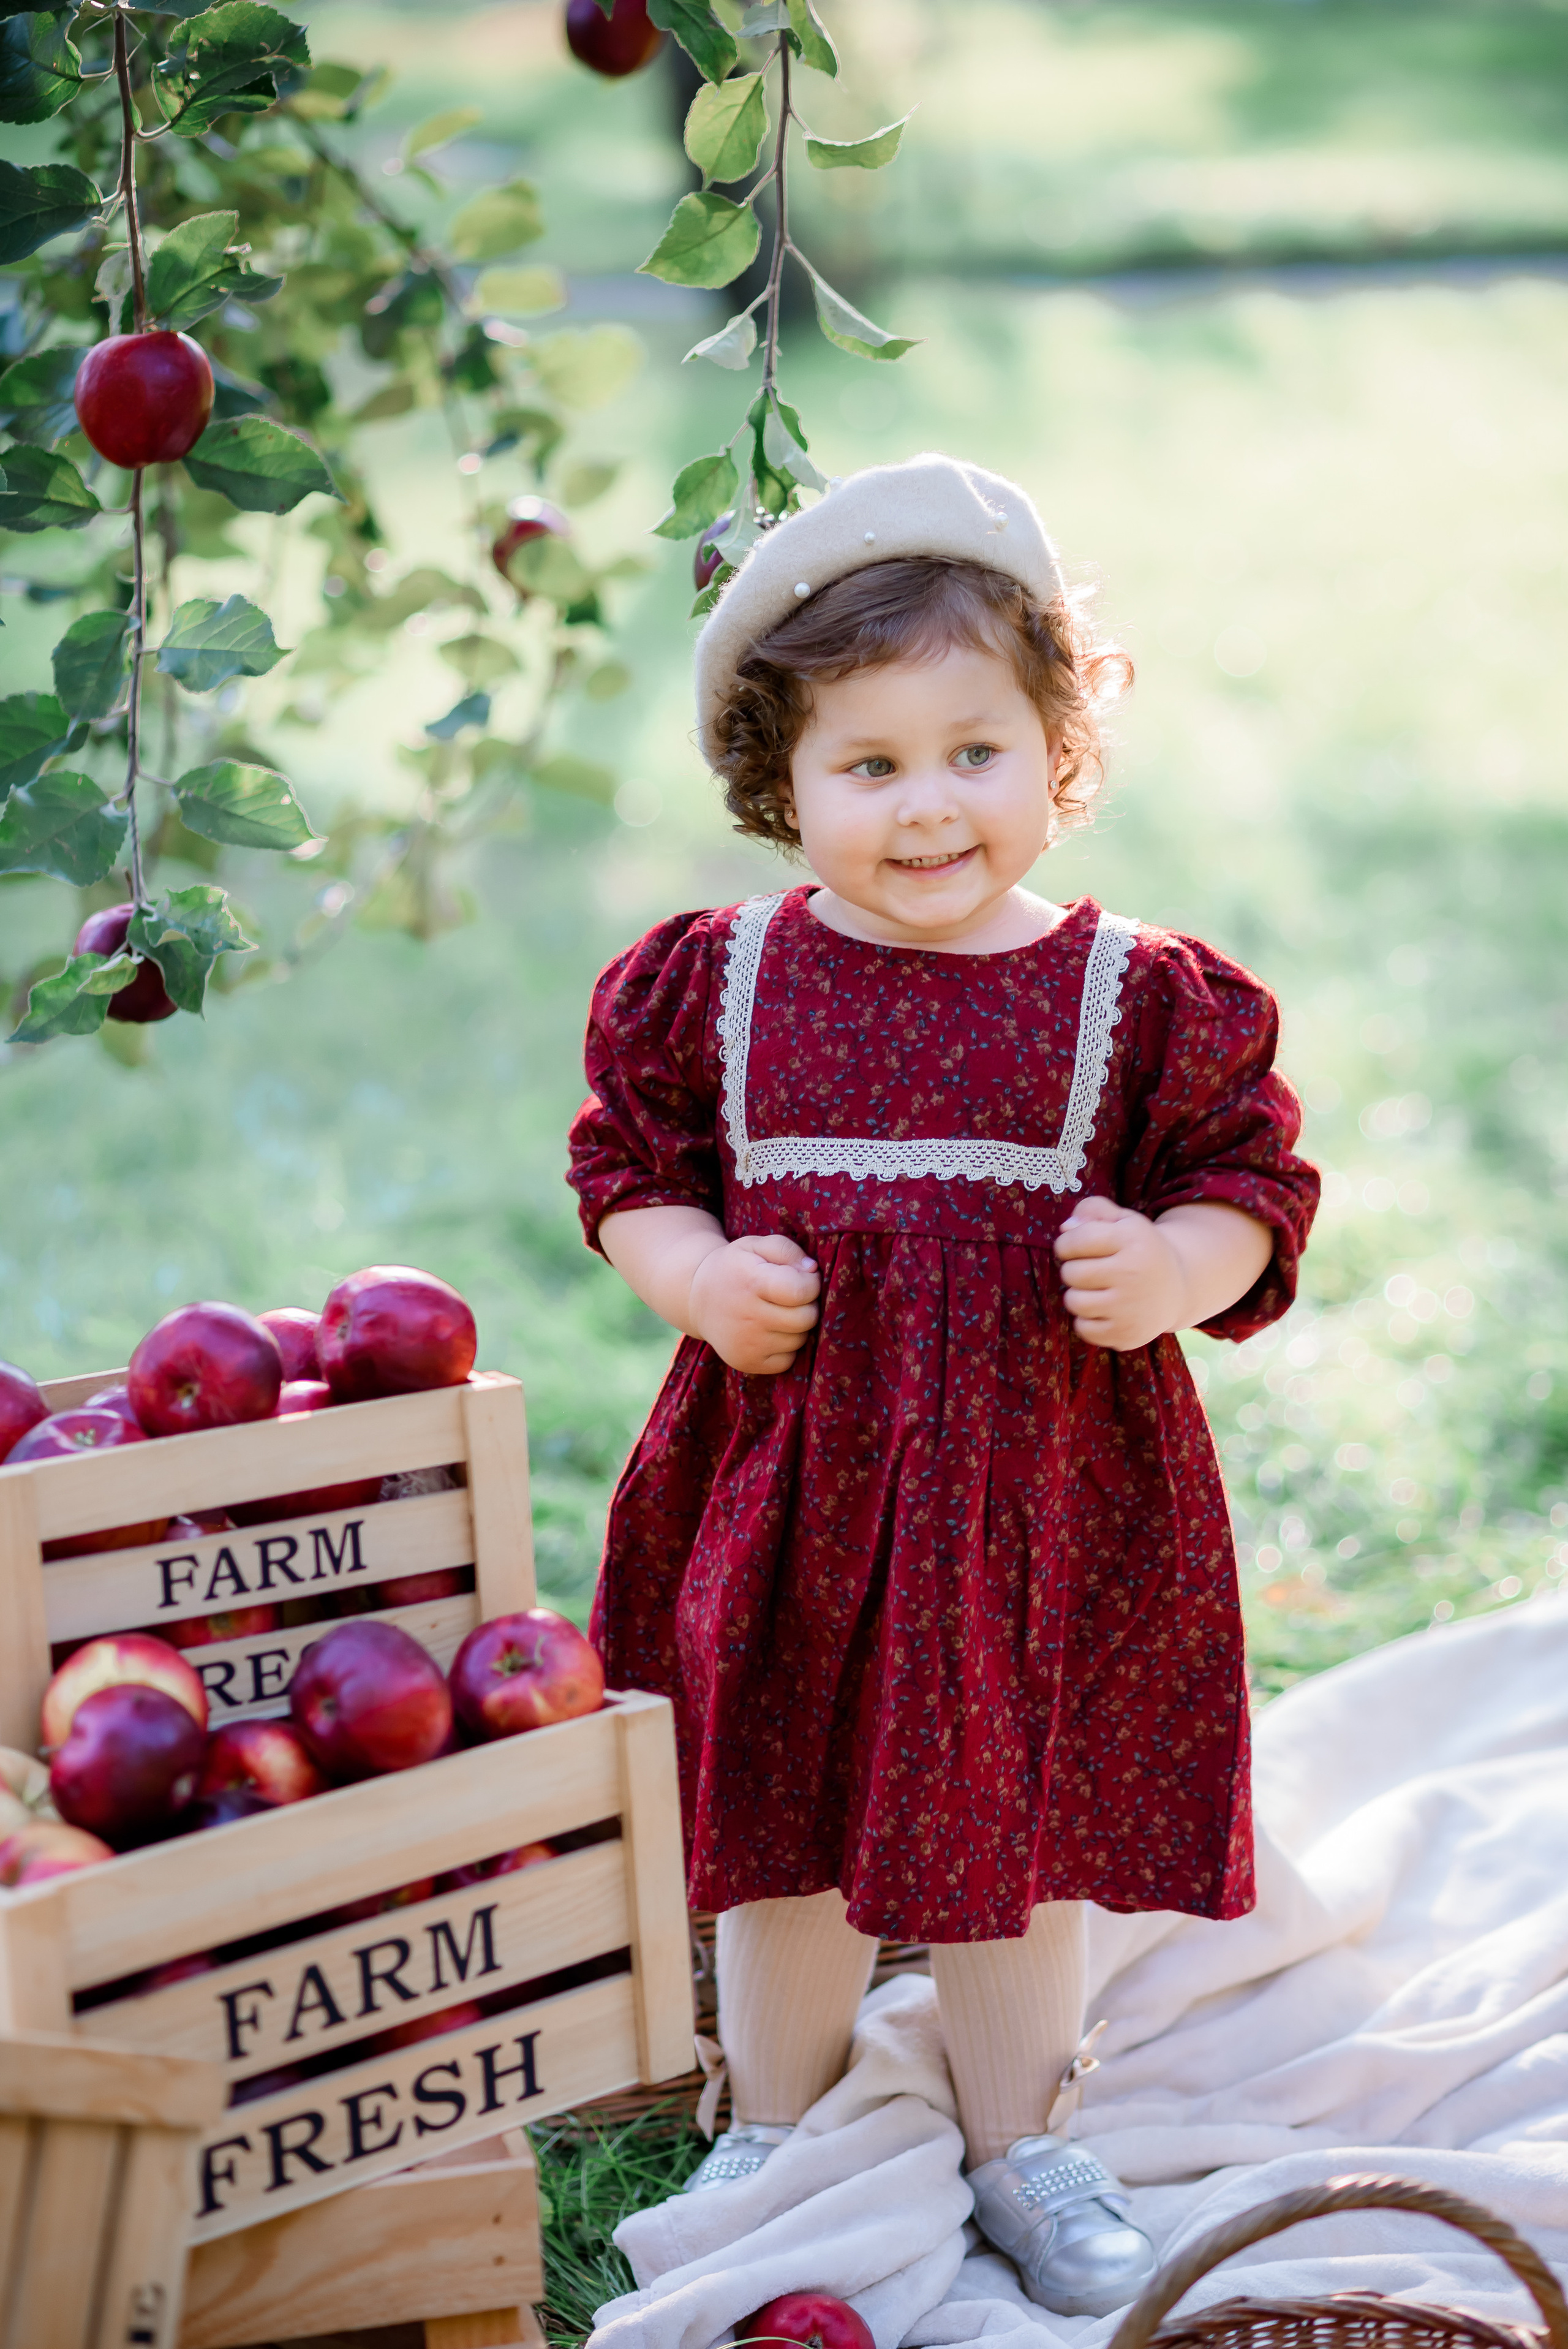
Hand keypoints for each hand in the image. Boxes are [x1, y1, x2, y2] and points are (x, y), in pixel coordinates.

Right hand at [687, 1233, 820, 1374]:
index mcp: (751, 1282)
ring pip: (799, 1340)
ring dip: (797, 1327)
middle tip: (792, 1298)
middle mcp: (747, 1316)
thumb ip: (787, 1250)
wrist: (697, 1298)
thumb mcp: (755, 1245)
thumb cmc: (736, 1268)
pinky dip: (786, 1348)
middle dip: (807, 1306)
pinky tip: (770, 1332)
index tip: (803, 1279)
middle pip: (806, 1319)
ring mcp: (746, 1344)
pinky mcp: (747, 1363)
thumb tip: (812, 1270)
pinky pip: (788, 1360)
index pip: (801, 1291)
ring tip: (778, 1313)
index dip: (811, 1284)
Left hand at [1054, 1195, 1274, 1349]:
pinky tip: (1105, 1310)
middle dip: (1074, 1270)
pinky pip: (1083, 1329)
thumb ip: (1093, 1211)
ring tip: (1097, 1290)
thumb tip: (1065, 1229)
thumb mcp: (1124, 1221)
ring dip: (1078, 1296)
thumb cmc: (1140, 1250)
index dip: (1066, 1244)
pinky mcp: (1127, 1334)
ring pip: (1073, 1302)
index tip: (1077, 1247)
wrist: (1178, 1288)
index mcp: (1132, 1238)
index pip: (1073, 1241)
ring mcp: (1131, 1307)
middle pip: (1070, 1273)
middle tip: (1093, 1270)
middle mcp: (1132, 1273)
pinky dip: (1087, 1321)